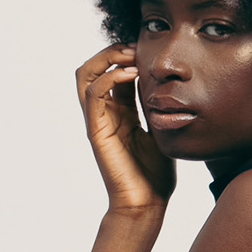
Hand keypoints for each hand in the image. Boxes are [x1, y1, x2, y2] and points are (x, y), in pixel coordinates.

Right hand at [76, 44, 174, 211]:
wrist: (147, 204)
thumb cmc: (154, 174)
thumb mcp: (160, 130)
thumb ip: (156, 107)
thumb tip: (165, 84)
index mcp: (120, 112)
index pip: (114, 71)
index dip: (127, 54)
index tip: (148, 48)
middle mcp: (105, 113)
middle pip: (94, 68)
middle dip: (113, 50)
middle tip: (136, 48)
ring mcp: (98, 121)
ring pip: (86, 75)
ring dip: (106, 58)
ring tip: (130, 55)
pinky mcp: (96, 131)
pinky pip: (93, 95)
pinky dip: (108, 77)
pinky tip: (130, 74)